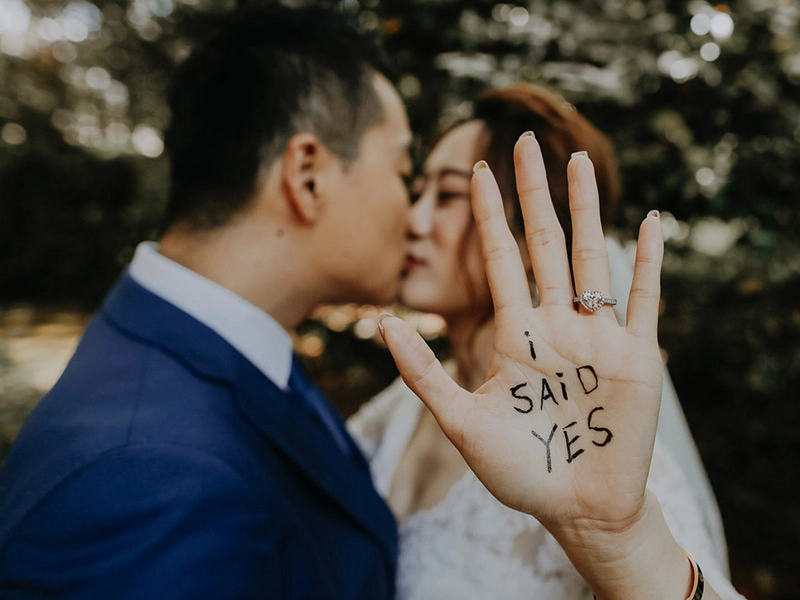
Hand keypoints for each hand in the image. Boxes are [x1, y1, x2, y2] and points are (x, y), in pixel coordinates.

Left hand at [380, 132, 663, 537]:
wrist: (576, 509)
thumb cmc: (520, 472)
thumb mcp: (462, 421)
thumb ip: (424, 372)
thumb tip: (383, 322)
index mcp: (515, 334)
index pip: (500, 259)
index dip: (491, 215)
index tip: (480, 170)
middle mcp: (556, 325)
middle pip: (544, 244)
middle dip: (535, 193)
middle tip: (527, 140)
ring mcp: (597, 337)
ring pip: (592, 257)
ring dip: (588, 209)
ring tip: (579, 162)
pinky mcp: (636, 357)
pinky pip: (644, 300)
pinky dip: (649, 262)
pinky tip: (650, 223)